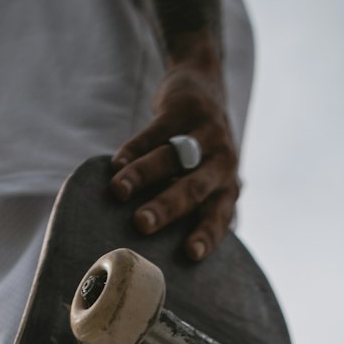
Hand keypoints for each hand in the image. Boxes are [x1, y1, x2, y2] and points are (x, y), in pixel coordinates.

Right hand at [110, 54, 239, 260]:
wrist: (205, 87)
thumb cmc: (200, 154)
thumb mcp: (209, 181)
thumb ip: (193, 211)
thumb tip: (159, 256)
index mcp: (227, 188)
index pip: (218, 216)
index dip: (206, 235)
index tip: (190, 254)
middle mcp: (222, 163)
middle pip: (194, 188)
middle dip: (167, 207)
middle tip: (141, 224)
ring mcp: (205, 134)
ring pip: (172, 157)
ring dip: (143, 175)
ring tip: (118, 192)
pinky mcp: (183, 110)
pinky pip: (155, 132)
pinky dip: (134, 148)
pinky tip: (116, 164)